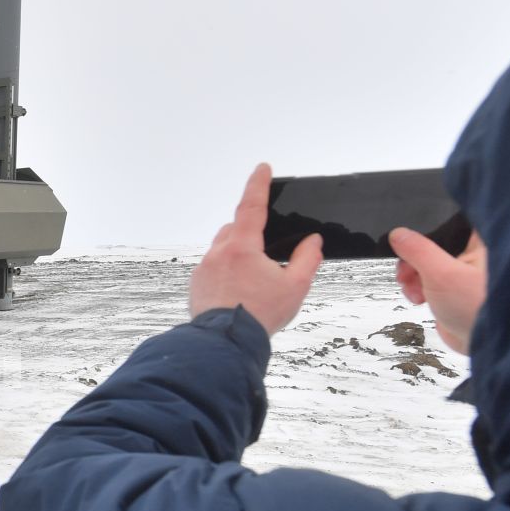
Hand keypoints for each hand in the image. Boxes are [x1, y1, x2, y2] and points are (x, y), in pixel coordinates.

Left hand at [188, 163, 324, 336]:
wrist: (225, 342)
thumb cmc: (259, 315)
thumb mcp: (295, 286)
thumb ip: (307, 259)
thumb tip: (313, 242)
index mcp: (242, 247)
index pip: (252, 206)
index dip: (258, 184)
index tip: (262, 168)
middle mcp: (219, 253)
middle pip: (236, 229)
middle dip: (251, 233)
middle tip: (267, 254)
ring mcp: (204, 268)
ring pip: (223, 249)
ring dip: (238, 254)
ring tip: (254, 279)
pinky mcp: (196, 284)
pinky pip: (213, 268)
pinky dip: (226, 272)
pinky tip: (239, 291)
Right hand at [391, 228, 485, 353]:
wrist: (488, 344)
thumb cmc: (480, 308)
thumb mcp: (442, 274)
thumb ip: (418, 250)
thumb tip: (399, 234)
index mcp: (481, 241)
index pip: (451, 220)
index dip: (430, 225)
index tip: (411, 235)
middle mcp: (476, 253)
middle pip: (434, 243)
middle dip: (414, 257)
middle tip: (407, 269)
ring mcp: (465, 272)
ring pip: (429, 263)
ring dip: (413, 275)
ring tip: (413, 288)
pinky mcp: (456, 290)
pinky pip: (431, 281)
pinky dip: (420, 288)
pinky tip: (419, 297)